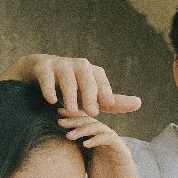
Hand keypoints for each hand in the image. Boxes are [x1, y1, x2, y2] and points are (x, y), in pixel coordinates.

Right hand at [1, 53, 141, 115]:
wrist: (37, 74)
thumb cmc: (70, 89)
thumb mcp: (90, 97)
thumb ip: (112, 102)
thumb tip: (139, 103)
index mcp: (89, 71)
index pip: (99, 78)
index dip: (104, 91)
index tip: (107, 107)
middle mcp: (75, 65)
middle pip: (85, 74)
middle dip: (89, 93)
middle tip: (92, 113)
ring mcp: (58, 64)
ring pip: (66, 75)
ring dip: (70, 93)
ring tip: (72, 111)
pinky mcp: (41, 67)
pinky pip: (45, 75)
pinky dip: (49, 87)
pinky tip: (52, 101)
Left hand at [61, 112, 142, 177]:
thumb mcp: (86, 166)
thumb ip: (78, 155)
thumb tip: (57, 150)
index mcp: (96, 141)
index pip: (85, 124)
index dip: (72, 118)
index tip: (57, 116)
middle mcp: (105, 139)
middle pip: (91, 122)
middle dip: (74, 120)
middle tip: (60, 121)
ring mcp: (114, 143)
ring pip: (99, 127)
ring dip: (83, 129)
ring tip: (70, 135)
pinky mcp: (122, 150)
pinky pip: (109, 138)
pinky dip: (97, 139)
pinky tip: (85, 144)